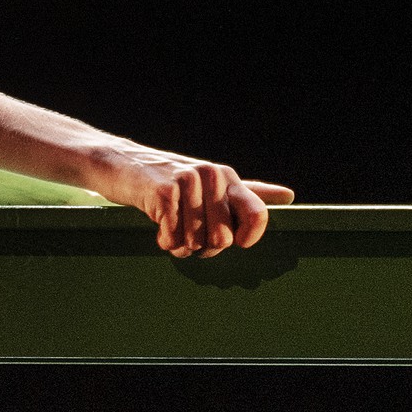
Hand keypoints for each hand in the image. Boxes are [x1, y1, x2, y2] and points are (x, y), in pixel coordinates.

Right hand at [93, 146, 294, 257]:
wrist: (122, 165)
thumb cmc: (170, 181)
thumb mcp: (213, 185)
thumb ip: (248, 194)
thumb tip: (289, 196)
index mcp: (228, 178)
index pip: (257, 214)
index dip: (246, 237)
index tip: (233, 240)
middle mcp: (213, 176)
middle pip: (223, 239)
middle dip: (203, 246)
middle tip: (188, 231)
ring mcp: (188, 182)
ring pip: (196, 242)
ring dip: (180, 245)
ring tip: (170, 226)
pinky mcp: (163, 192)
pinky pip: (173, 238)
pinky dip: (164, 241)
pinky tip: (158, 226)